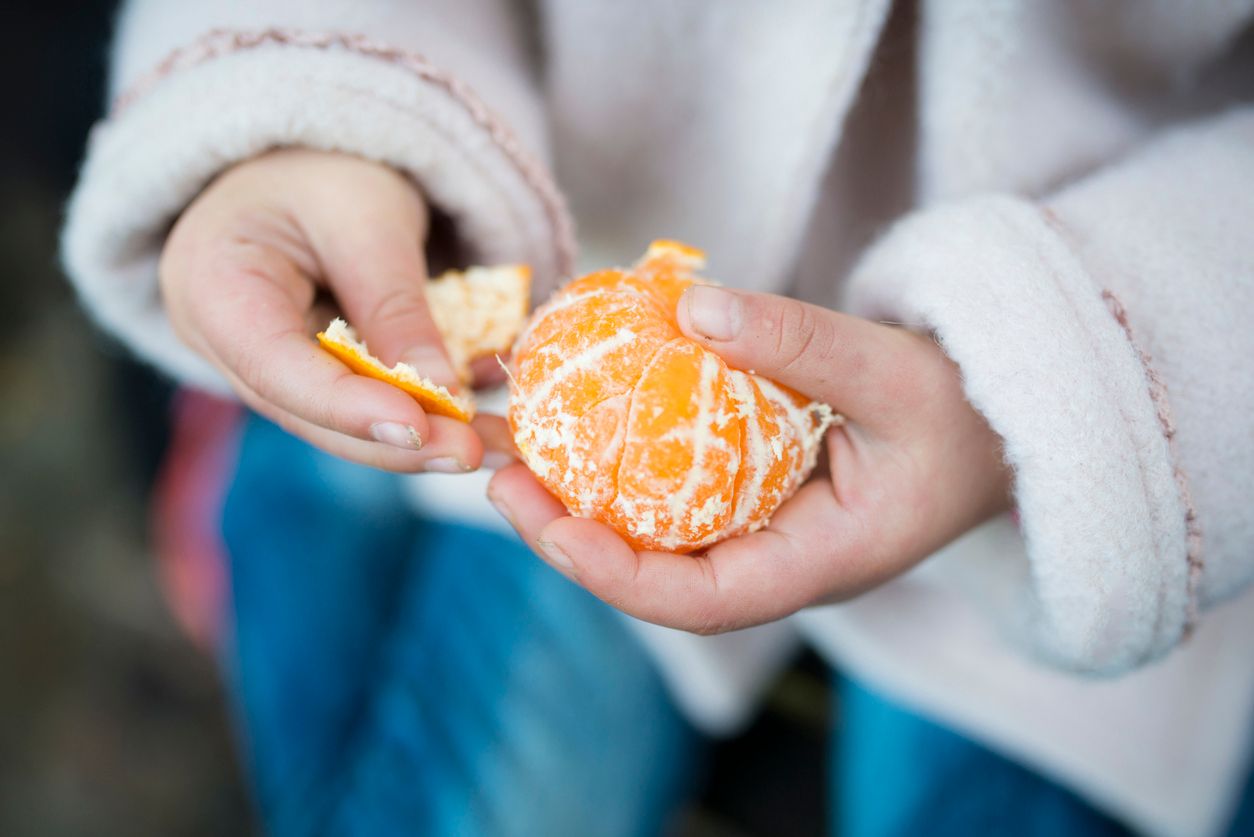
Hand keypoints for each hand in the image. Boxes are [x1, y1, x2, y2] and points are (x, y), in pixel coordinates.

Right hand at [161, 149, 512, 471]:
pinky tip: (484, 426)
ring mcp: (269, 368)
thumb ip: (396, 304)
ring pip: (344, 423)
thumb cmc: (325, 168)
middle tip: (473, 453)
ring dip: (423, 442)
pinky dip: (427, 416)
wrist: (310, 158)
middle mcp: (228, 345)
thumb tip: (443, 393)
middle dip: (398, 441)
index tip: (419, 428)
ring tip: (494, 448)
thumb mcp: (366, 217)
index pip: (276, 368)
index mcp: (212, 288)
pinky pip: (368, 405)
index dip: (348, 409)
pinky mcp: (314, 377)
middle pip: (311, 414)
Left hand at [488, 286, 1012, 633]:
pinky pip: (678, 489)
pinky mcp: (757, 490)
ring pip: (659, 535)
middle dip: (573, 538)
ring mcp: (765, 527)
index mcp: (817, 563)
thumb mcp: (895, 371)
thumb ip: (801, 342)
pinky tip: (585, 420)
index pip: (702, 600)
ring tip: (519, 451)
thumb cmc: (967, 410)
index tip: (549, 527)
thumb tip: (691, 305)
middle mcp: (779, 558)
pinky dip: (625, 461)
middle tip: (503, 479)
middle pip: (658, 574)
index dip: (617, 574)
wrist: (1001, 420)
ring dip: (585, 500)